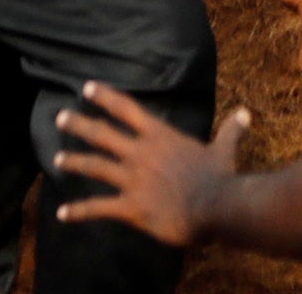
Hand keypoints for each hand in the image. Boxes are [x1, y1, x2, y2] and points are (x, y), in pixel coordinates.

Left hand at [51, 84, 245, 244]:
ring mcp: (133, 179)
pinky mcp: (131, 206)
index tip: (85, 88)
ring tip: (56, 160)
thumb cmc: (221, 178)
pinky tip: (62, 214)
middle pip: (102, 133)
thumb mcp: (224, 149)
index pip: (126, 109)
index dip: (104, 96)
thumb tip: (246, 113)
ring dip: (74, 162)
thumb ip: (230, 130)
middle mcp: (140, 153)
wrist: (217, 208)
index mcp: (159, 136)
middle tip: (59, 117)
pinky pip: (99, 207)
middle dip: (78, 124)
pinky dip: (79, 211)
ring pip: (94, 166)